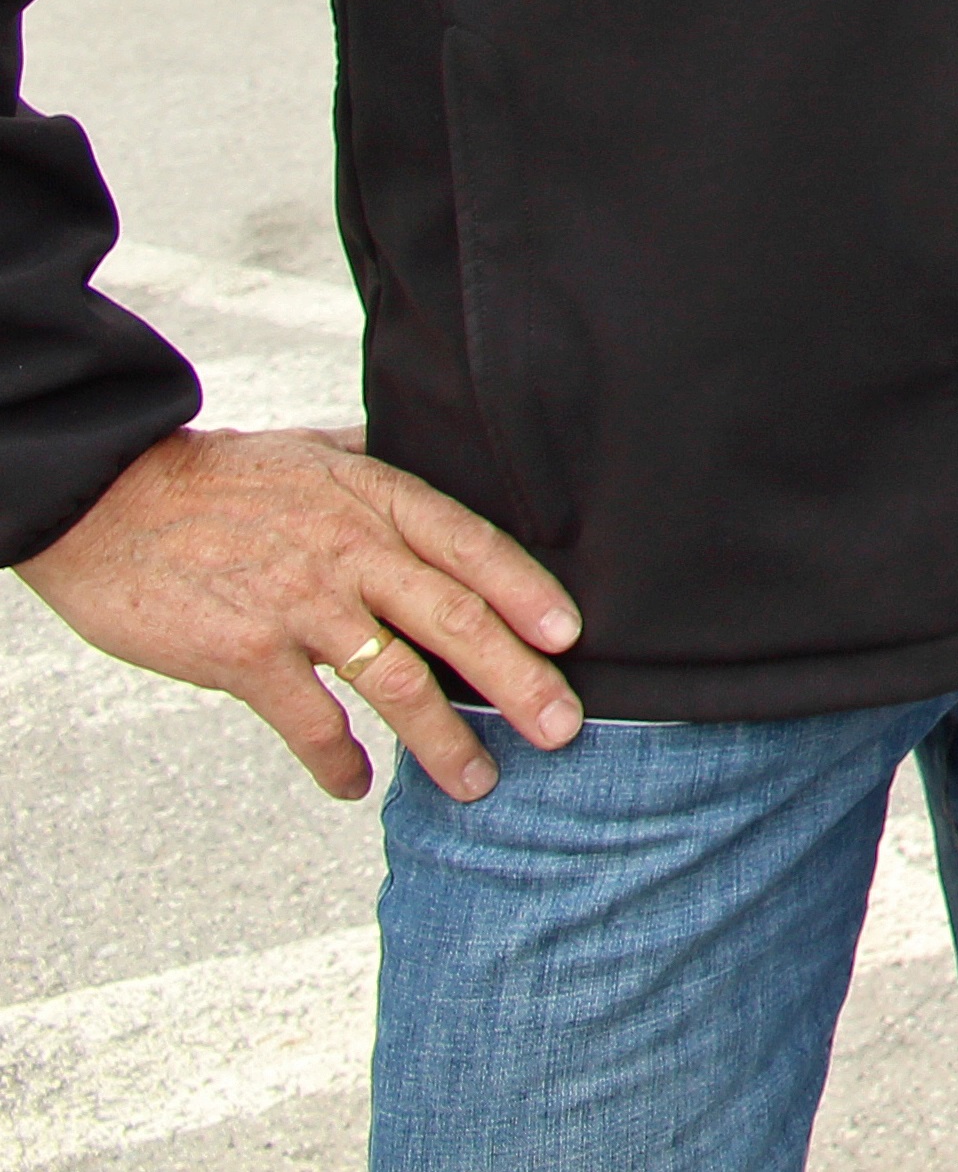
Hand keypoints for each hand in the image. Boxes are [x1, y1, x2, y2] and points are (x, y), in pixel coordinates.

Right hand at [14, 427, 582, 802]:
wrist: (106, 502)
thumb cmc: (216, 479)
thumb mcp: (311, 453)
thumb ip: (374, 469)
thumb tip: (428, 460)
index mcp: (375, 499)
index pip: (473, 546)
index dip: (528, 591)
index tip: (570, 636)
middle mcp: (350, 551)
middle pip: (456, 619)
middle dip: (518, 680)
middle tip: (562, 728)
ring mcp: (300, 604)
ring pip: (396, 680)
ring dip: (444, 739)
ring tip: (479, 781)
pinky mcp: (245, 654)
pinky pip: (311, 722)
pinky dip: (339, 762)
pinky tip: (357, 785)